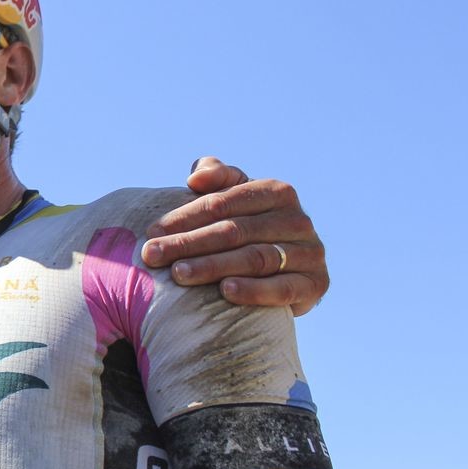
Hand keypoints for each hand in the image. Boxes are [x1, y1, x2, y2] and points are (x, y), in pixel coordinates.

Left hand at [140, 157, 327, 315]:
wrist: (286, 274)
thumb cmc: (247, 229)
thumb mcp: (233, 200)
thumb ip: (216, 179)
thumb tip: (196, 176)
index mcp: (277, 191)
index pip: (223, 203)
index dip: (184, 217)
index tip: (150, 232)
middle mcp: (298, 219)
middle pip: (235, 231)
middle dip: (189, 243)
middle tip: (153, 255)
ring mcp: (310, 252)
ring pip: (255, 258)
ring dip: (213, 266)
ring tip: (178, 274)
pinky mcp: (316, 284)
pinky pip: (283, 288)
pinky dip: (255, 290)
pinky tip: (226, 291)